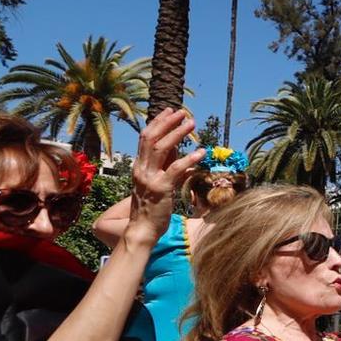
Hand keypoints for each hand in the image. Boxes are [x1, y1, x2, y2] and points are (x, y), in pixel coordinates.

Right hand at [130, 108, 204, 232]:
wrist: (142, 229)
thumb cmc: (151, 207)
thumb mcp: (157, 182)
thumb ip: (167, 166)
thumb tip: (180, 151)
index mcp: (139, 166)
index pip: (146, 138)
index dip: (158, 122)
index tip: (170, 111)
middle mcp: (141, 169)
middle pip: (151, 138)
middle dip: (167, 122)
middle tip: (182, 112)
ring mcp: (150, 178)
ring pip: (162, 149)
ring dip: (177, 134)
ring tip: (191, 124)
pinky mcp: (161, 189)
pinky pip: (175, 170)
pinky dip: (189, 159)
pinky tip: (201, 152)